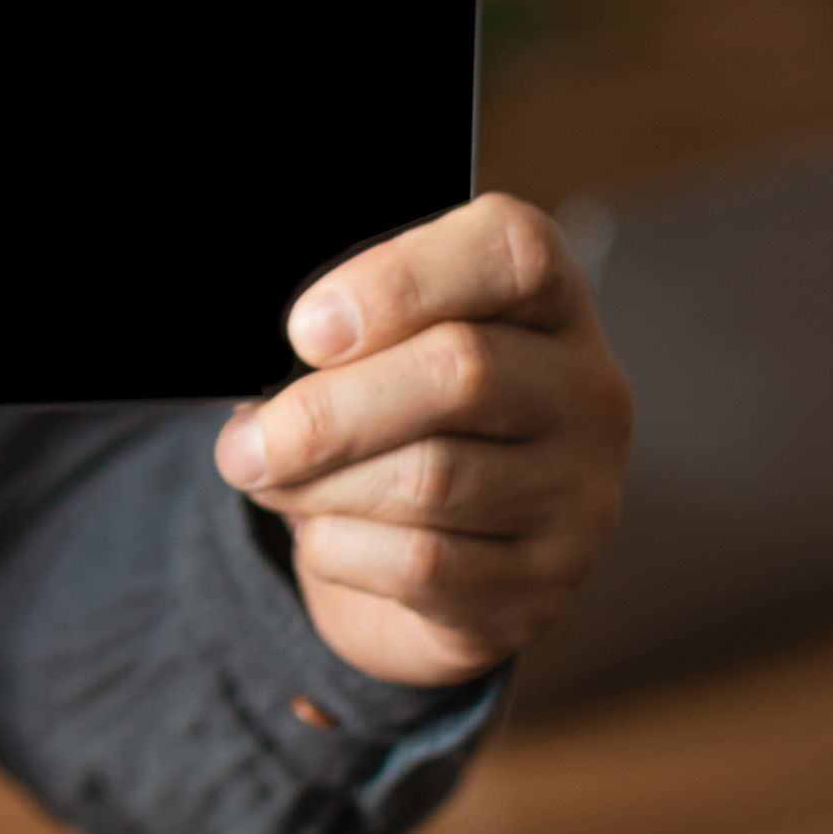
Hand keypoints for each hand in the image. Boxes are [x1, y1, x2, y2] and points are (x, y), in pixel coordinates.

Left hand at [212, 195, 632, 688]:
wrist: (444, 560)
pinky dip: (341, 548)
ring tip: (270, 481)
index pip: (509, 249)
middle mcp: (586, 390)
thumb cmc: (398, 421)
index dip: (401, 280)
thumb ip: (347, 337)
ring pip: (429, 478)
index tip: (306, 329)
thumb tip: (267, 387)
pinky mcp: (543, 584)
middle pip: (460, 372)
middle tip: (246, 443)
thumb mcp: (384, 352)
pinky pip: (423, 564)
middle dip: (324, 412)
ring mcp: (577, 493)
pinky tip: (322, 535)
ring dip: (317, 485)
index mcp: (548, 300)